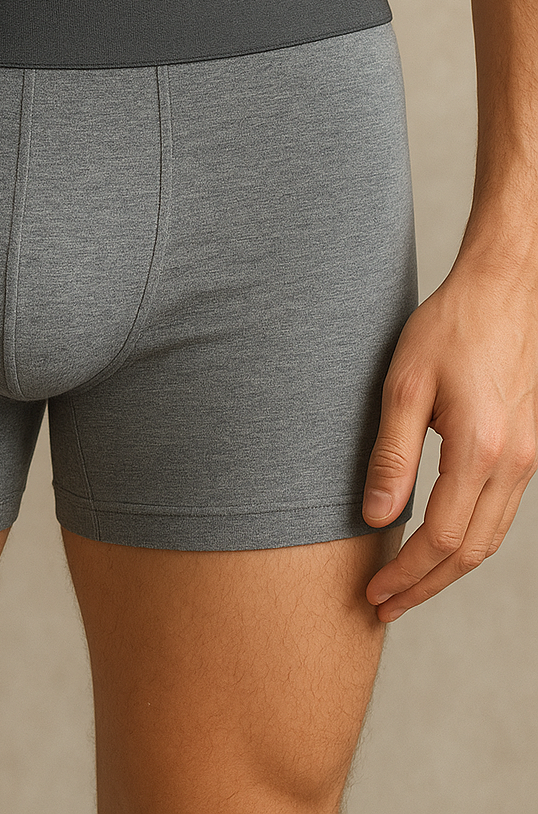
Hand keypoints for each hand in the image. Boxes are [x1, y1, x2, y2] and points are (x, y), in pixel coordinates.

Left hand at [362, 255, 537, 620]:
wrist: (507, 290)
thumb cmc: (449, 329)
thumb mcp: (404, 386)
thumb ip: (391, 456)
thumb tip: (375, 517)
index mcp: (481, 451)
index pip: (440, 538)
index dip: (406, 574)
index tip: (373, 592)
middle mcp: (515, 464)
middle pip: (470, 552)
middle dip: (426, 586)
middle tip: (384, 606)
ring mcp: (530, 459)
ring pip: (491, 538)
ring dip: (448, 570)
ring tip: (407, 586)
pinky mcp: (530, 449)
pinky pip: (501, 513)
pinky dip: (469, 540)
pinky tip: (439, 544)